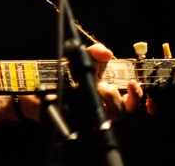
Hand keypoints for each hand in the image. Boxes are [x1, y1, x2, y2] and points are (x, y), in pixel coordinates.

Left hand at [12, 43, 144, 124]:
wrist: (38, 86)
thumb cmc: (63, 74)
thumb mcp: (79, 58)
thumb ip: (94, 52)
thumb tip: (107, 53)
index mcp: (107, 93)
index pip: (130, 101)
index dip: (136, 95)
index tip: (132, 83)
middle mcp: (101, 107)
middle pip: (121, 110)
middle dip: (114, 96)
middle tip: (103, 86)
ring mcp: (90, 116)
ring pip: (108, 117)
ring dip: (102, 100)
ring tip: (92, 90)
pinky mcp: (79, 122)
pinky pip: (90, 120)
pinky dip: (87, 106)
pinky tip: (79, 98)